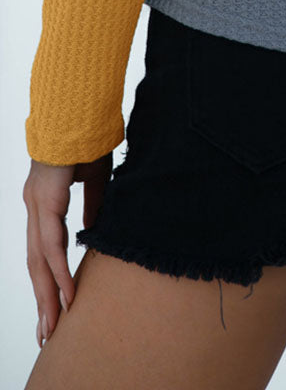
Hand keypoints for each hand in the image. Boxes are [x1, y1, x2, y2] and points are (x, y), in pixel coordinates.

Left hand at [22, 151, 112, 346]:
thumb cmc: (88, 139)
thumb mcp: (95, 181)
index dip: (48, 280)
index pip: (42, 251)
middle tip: (48, 332)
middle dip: (43, 299)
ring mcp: (36, 204)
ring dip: (47, 294)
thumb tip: (92, 233)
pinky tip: (67, 291)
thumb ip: (91, 207)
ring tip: (55, 324)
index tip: (56, 307)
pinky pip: (52, 244)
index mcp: (43, 202)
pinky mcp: (46, 201)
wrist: (80, 110)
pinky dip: (59, 270)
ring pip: (39, 260)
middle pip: (35, 264)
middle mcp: (34, 206)